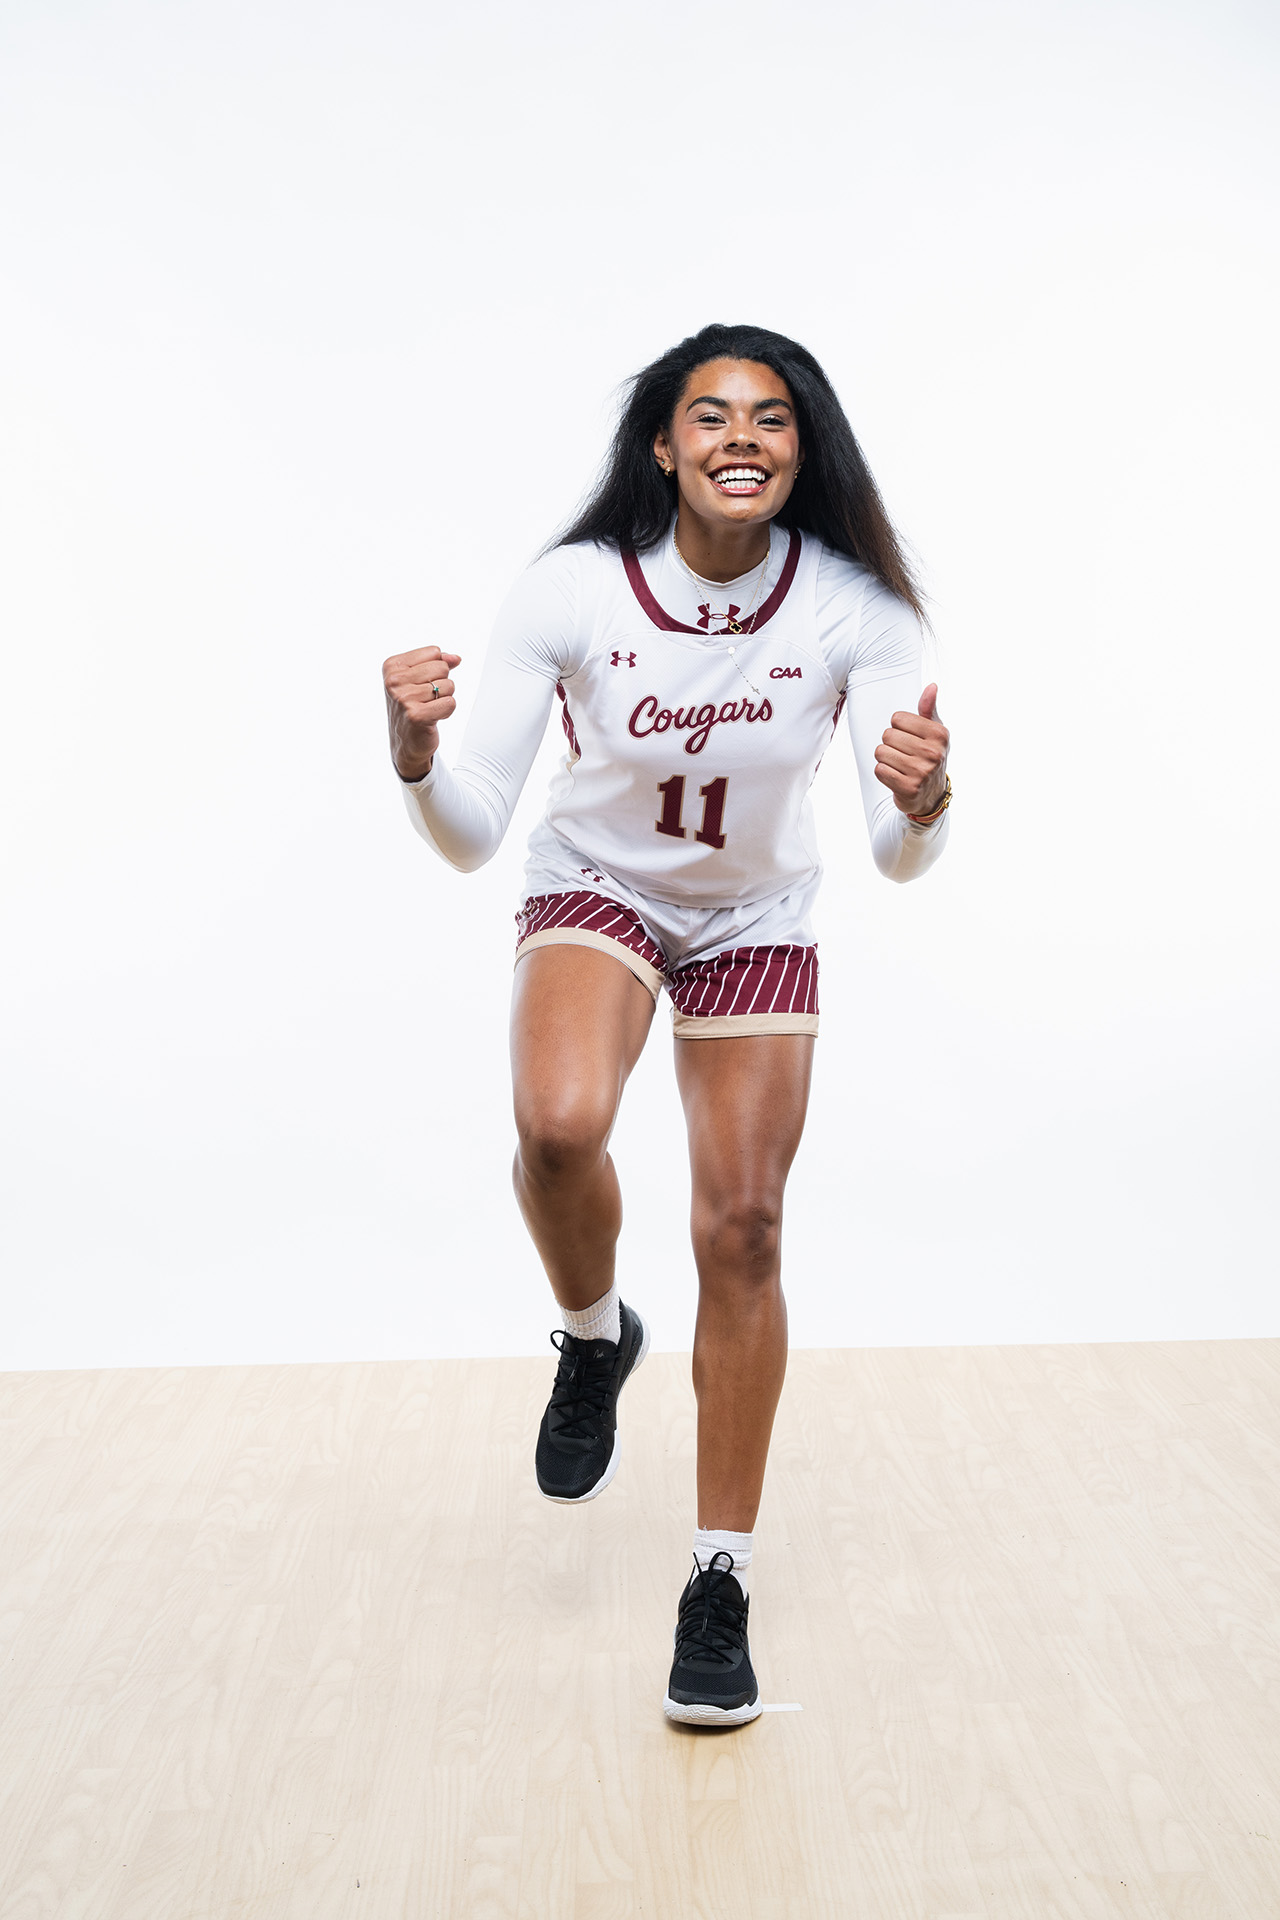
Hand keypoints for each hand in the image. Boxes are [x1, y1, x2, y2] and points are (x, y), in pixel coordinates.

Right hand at [383, 645, 461, 780]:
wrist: (406, 742)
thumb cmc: (413, 707)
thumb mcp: (419, 679)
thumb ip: (438, 662)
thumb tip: (456, 658)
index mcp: (392, 666)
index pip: (434, 652)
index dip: (436, 669)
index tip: (421, 684)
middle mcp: (394, 681)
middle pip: (442, 668)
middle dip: (441, 683)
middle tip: (426, 698)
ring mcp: (404, 698)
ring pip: (448, 686)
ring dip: (443, 699)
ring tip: (428, 708)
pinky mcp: (417, 716)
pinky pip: (450, 703)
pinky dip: (446, 711)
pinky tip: (432, 717)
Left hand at [874, 684, 948, 816]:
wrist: (930, 795)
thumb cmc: (929, 757)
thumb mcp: (933, 732)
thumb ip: (928, 709)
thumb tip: (932, 687)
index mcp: (939, 734)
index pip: (897, 718)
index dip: (898, 728)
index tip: (910, 739)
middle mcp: (934, 753)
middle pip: (887, 735)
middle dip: (890, 744)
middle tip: (904, 754)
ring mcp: (922, 772)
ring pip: (881, 752)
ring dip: (885, 759)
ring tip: (899, 765)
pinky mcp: (909, 788)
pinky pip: (879, 770)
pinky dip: (883, 773)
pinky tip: (896, 776)